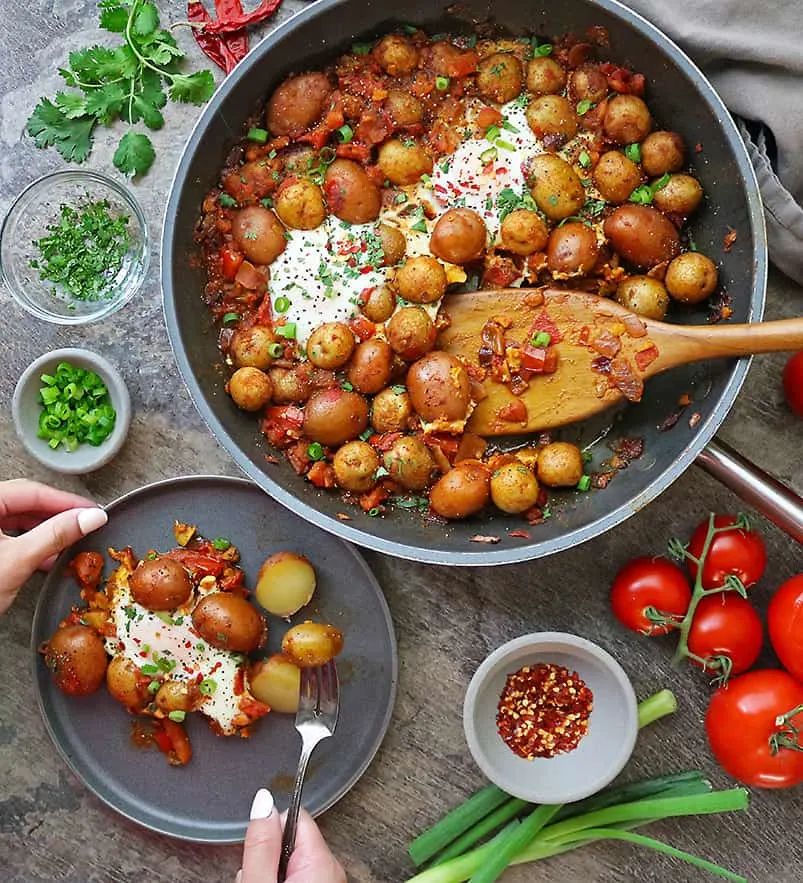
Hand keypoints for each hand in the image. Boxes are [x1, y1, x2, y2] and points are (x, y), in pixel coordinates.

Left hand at [0, 479, 107, 614]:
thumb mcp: (17, 560)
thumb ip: (56, 535)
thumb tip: (89, 517)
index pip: (31, 491)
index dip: (66, 501)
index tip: (92, 511)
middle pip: (23, 504)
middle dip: (57, 516)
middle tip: (85, 524)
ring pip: (16, 520)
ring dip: (45, 531)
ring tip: (70, 542)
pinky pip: (8, 536)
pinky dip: (29, 545)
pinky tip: (47, 557)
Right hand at [238, 789, 344, 882]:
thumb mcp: (262, 882)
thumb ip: (262, 844)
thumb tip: (263, 800)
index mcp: (322, 859)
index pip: (293, 816)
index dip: (270, 831)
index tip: (259, 854)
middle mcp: (331, 868)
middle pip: (290, 840)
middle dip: (269, 855)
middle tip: (259, 878)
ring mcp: (328, 881)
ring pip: (291, 861)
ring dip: (273, 872)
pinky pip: (296, 877)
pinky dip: (281, 881)